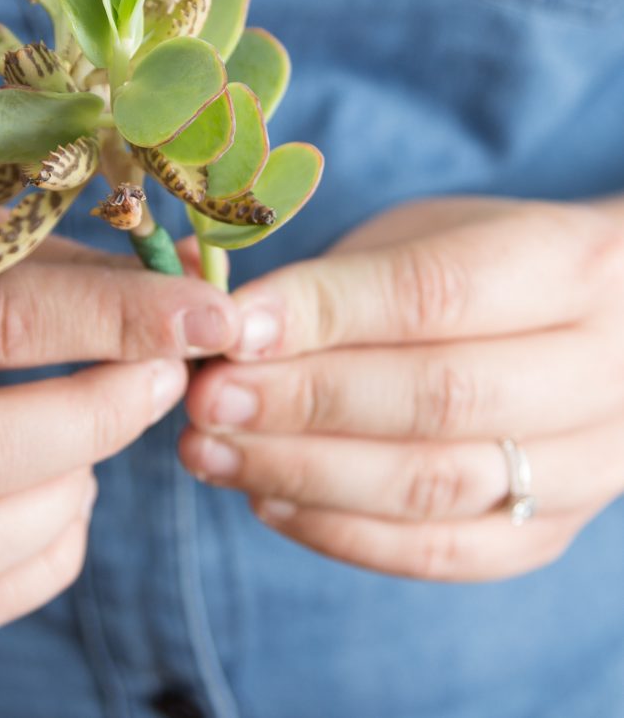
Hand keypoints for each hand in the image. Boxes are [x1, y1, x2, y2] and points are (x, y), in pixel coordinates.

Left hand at [181, 197, 623, 580]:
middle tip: (207, 397)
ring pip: (433, 486)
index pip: (435, 293)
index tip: (232, 328)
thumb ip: (336, 279)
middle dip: (302, 401)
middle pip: (437, 397)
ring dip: (302, 472)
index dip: (324, 313)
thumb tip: (218, 318)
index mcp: (571, 263)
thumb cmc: (482, 267)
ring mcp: (587, 464)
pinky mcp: (547, 531)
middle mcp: (599, 370)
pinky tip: (266, 498)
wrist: (591, 333)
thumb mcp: (422, 239)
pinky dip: (341, 532)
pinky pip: (441, 552)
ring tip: (210, 450)